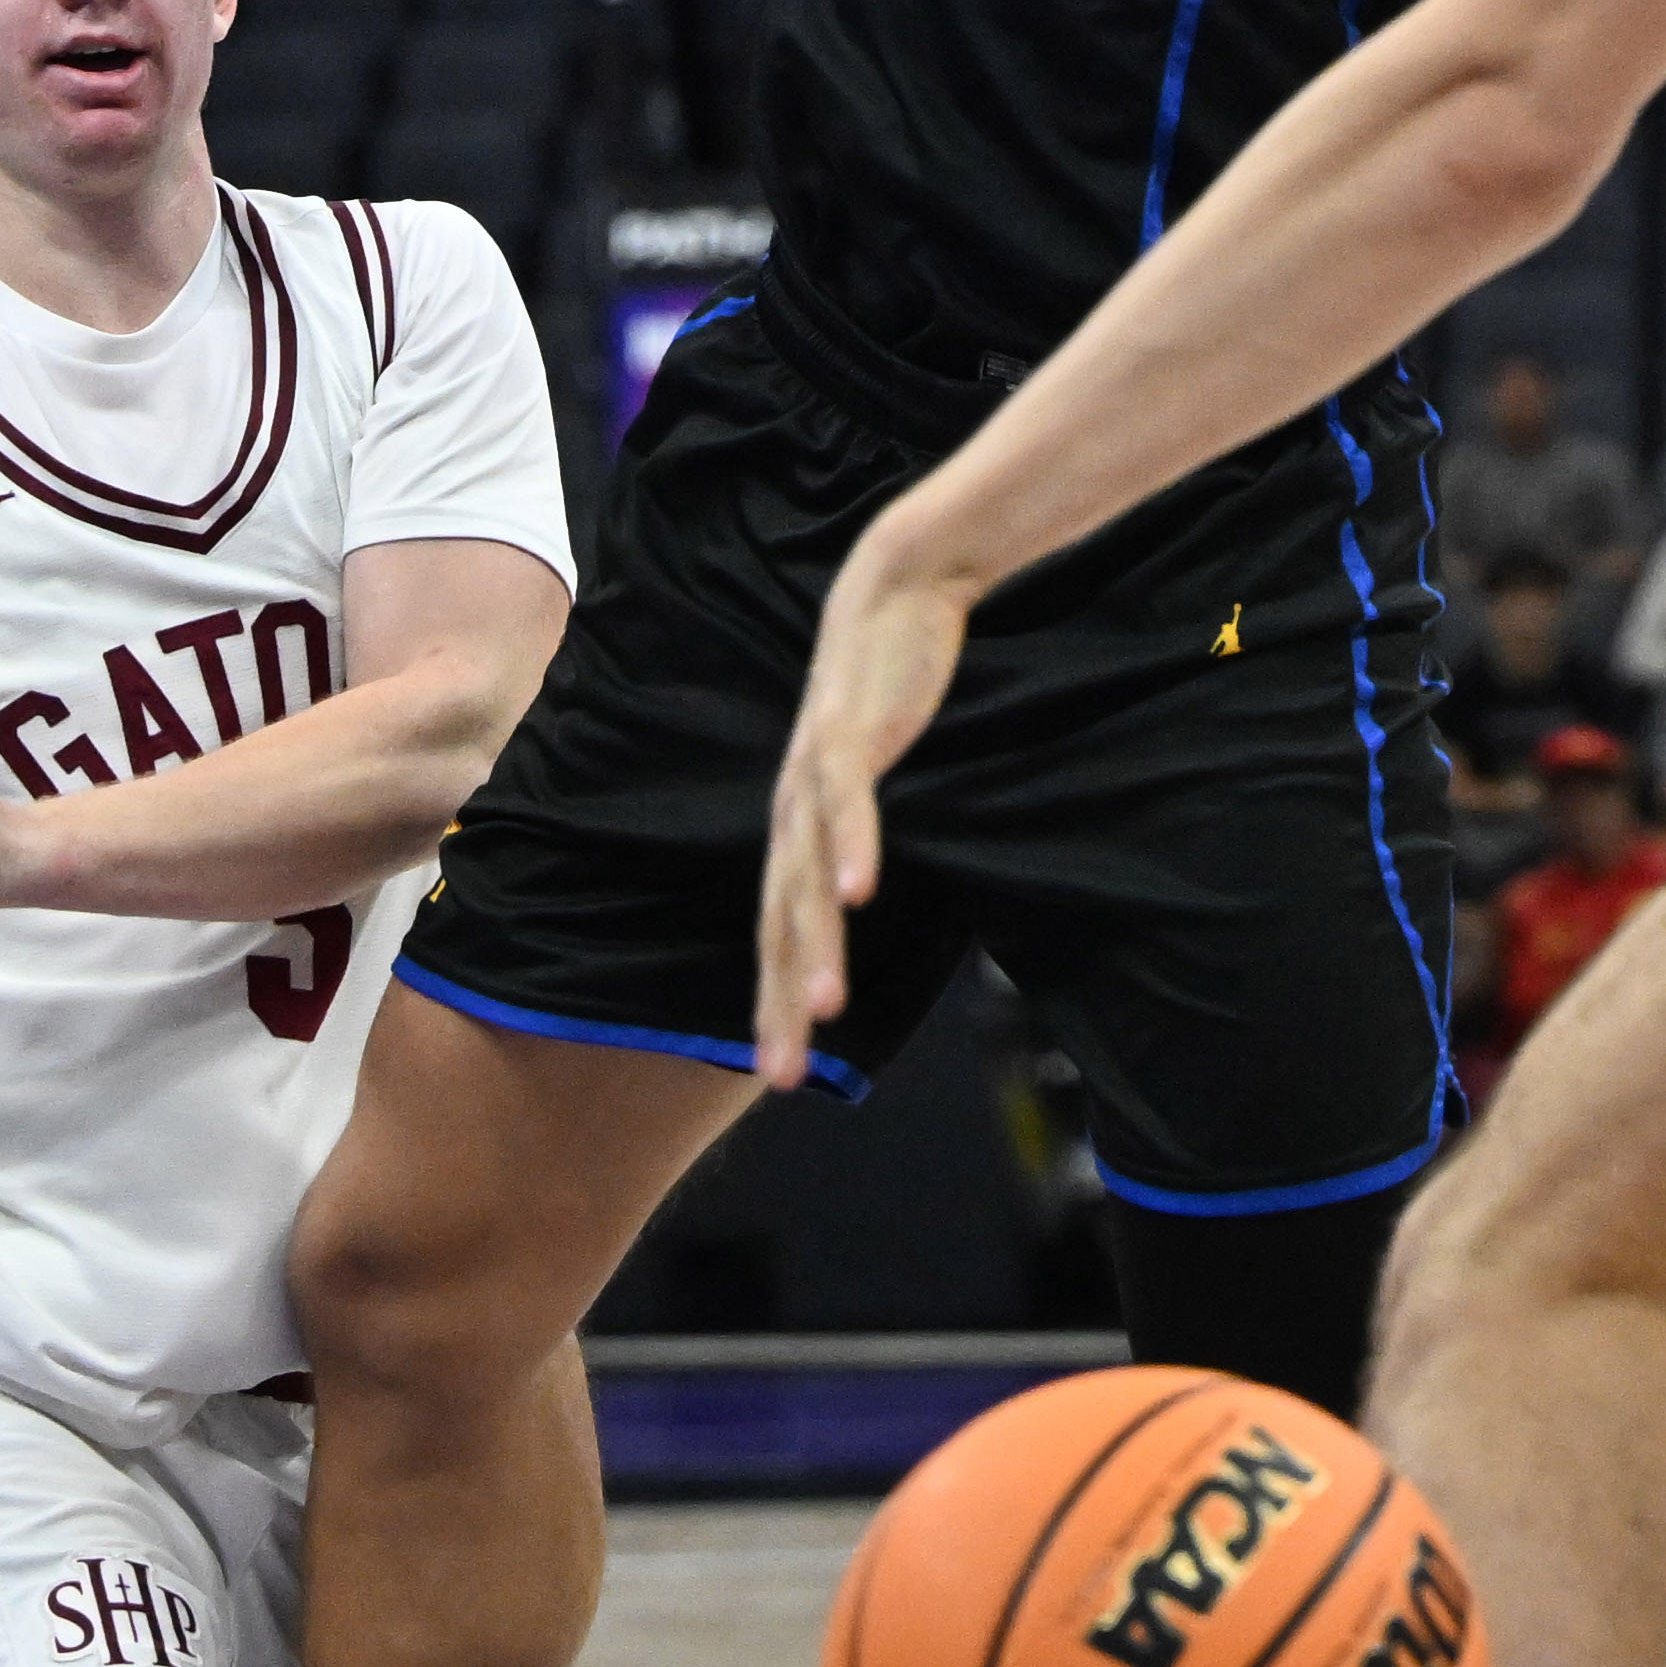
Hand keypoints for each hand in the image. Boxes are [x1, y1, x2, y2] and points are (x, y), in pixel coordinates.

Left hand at [756, 524, 977, 1087]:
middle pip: (780, 921)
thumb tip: (862, 890)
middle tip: (782, 1075)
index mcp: (798, 826)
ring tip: (824, 1008)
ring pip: (808, 875)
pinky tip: (861, 895)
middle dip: (779, 1001)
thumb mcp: (866, 771)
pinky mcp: (851, 732)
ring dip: (815, 942)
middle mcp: (793, 809)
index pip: (779, 930)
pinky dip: (853, 847)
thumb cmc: (884, 688)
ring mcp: (816, 772)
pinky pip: (848, 801)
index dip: (774, 1002)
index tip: (781, 1071)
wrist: (890, 591)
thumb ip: (857, 827)